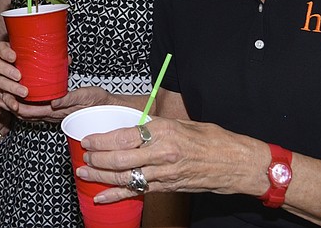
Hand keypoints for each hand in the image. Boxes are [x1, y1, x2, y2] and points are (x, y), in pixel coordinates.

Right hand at [0, 40, 54, 119]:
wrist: (30, 77)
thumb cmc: (36, 62)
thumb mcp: (43, 57)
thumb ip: (53, 57)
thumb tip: (67, 59)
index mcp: (8, 50)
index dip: (4, 52)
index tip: (14, 56)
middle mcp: (1, 64)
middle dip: (6, 70)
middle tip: (19, 76)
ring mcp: (1, 78)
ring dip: (10, 88)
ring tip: (24, 92)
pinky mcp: (4, 91)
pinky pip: (3, 97)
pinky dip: (9, 102)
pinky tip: (15, 105)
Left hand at [77, 117, 258, 202]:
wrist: (237, 164)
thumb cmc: (214, 140)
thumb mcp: (184, 123)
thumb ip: (158, 125)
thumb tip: (135, 124)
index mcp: (165, 132)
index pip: (124, 136)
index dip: (102, 139)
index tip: (88, 139)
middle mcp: (162, 154)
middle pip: (120, 158)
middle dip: (97, 159)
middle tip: (83, 156)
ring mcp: (164, 174)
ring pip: (125, 177)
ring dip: (101, 177)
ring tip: (84, 173)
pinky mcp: (167, 188)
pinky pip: (137, 192)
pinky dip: (117, 195)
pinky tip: (102, 196)